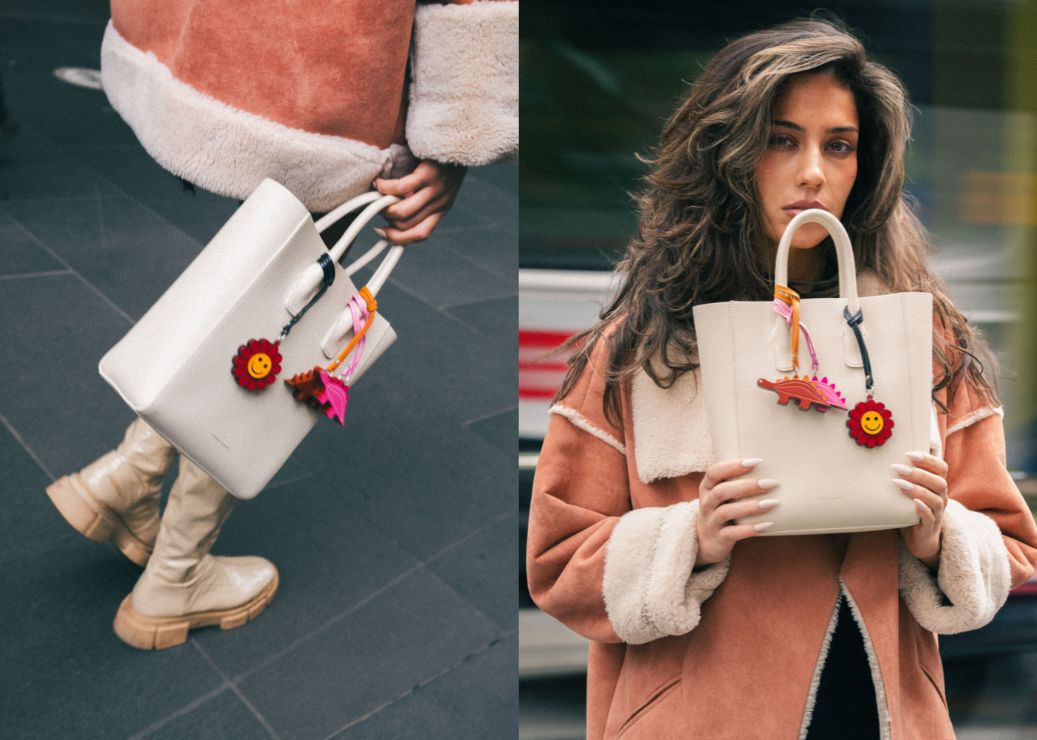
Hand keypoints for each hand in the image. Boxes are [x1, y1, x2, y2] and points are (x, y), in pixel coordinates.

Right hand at [372, 160, 466, 243]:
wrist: (462, 138)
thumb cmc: (443, 160)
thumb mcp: (438, 186)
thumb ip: (422, 199)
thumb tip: (393, 209)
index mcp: (442, 209)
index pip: (421, 234)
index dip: (397, 239)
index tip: (381, 231)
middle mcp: (440, 203)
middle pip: (406, 225)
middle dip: (387, 220)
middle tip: (378, 206)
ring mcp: (435, 190)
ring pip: (403, 212)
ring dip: (384, 207)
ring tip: (377, 195)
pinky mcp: (428, 175)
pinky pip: (401, 189)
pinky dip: (385, 188)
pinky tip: (379, 183)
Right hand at [695, 458, 778, 566]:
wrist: (706, 541)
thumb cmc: (721, 510)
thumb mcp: (722, 495)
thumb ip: (736, 482)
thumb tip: (772, 468)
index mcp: (707, 488)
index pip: (714, 472)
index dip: (733, 466)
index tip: (757, 462)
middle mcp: (706, 503)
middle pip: (721, 491)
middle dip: (746, 486)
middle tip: (770, 483)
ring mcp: (710, 522)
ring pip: (726, 512)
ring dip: (750, 507)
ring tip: (772, 503)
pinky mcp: (718, 538)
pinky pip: (732, 534)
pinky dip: (749, 529)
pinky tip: (766, 525)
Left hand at [895, 452, 948, 568]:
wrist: (920, 537)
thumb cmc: (912, 507)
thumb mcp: (910, 488)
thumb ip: (904, 473)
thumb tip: (884, 453)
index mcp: (937, 485)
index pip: (941, 467)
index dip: (928, 459)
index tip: (909, 454)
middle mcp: (941, 497)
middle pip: (939, 482)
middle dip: (919, 473)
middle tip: (898, 468)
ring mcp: (937, 513)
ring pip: (935, 500)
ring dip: (918, 490)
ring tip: (899, 483)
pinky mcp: (930, 527)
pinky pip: (931, 518)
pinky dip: (923, 510)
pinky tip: (914, 503)